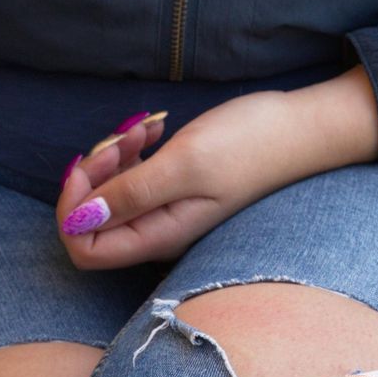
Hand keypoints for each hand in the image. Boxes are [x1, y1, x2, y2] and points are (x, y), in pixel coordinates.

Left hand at [55, 67, 377, 269]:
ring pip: (109, 194)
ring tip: (143, 128)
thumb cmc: (251, 144)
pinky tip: (153, 127)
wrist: (305, 127)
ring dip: (113, 156)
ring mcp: (165, 210)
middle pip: (90, 221)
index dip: (73, 209)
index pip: (83, 249)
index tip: (91, 166)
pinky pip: (131, 177)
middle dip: (93, 176)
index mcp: (158, 235)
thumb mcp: (185, 164)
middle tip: (122, 138)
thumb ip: (130, 195)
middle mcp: (157, 231)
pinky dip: (131, 150)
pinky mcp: (174, 188)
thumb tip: (76, 223)